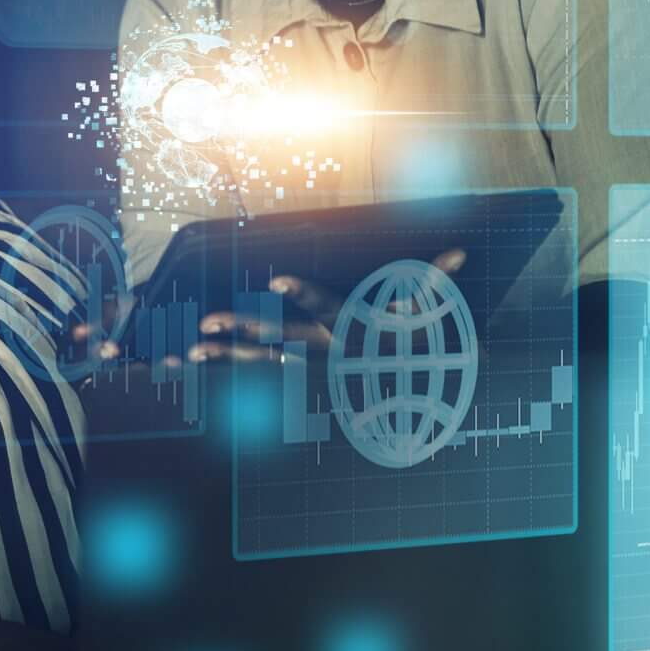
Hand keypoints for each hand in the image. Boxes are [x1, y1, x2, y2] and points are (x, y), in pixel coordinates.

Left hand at [193, 247, 466, 362]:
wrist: (412, 396)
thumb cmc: (413, 345)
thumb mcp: (426, 313)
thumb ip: (435, 281)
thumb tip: (460, 255)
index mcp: (347, 324)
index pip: (322, 304)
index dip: (299, 292)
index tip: (273, 279)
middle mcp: (322, 347)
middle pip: (276, 337)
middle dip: (241, 330)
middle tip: (206, 322)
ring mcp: (308, 366)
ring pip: (259, 364)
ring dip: (223, 358)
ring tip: (189, 351)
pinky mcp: (299, 379)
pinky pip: (257, 377)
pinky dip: (228, 375)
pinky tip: (199, 367)